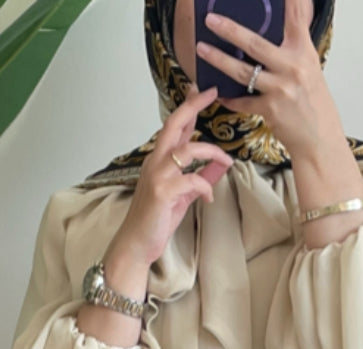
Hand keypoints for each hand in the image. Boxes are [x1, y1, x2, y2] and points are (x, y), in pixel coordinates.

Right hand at [108, 83, 234, 269]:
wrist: (136, 243)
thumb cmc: (155, 220)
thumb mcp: (182, 196)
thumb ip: (199, 179)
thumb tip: (219, 168)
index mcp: (159, 160)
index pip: (174, 126)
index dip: (188, 107)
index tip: (202, 90)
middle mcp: (155, 162)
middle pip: (174, 124)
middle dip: (193, 106)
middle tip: (211, 93)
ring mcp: (157, 175)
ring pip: (188, 150)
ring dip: (211, 152)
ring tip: (226, 161)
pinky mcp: (162, 191)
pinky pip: (192, 181)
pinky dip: (205, 187)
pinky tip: (209, 198)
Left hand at [196, 0, 341, 161]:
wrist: (319, 138)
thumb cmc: (313, 102)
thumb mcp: (310, 68)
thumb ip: (294, 47)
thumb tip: (281, 25)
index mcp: (304, 52)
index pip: (296, 17)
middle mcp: (292, 67)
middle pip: (256, 44)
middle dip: (230, 30)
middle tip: (211, 20)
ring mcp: (280, 89)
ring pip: (243, 72)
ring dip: (219, 60)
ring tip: (202, 49)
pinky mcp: (270, 109)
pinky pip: (242, 101)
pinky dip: (230, 98)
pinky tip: (218, 93)